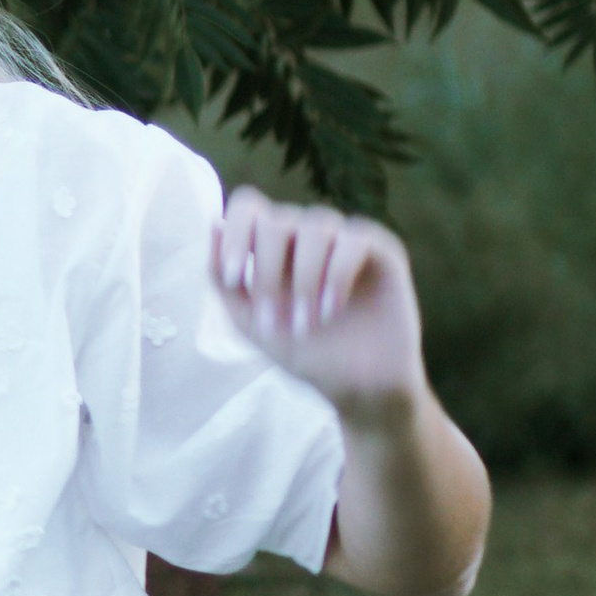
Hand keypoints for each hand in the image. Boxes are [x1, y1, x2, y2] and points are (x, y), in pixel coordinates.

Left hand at [212, 193, 425, 420]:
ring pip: (315, 226)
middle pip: (276, 220)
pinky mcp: (381, 249)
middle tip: (274, 322)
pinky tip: (331, 310)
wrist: (358, 388)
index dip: (236, 234)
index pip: (249, 207)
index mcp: (274, 245)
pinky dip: (337, 275)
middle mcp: (308, 234)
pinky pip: (354, 239)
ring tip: (307, 325)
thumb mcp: (248, 322)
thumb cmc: (304, 353)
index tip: (232, 279)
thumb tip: (213, 224)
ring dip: (303, 280)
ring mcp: (345, 238)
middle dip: (268, 272)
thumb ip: (222, 278)